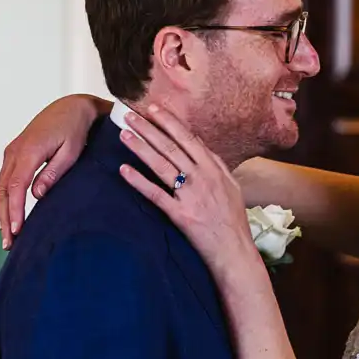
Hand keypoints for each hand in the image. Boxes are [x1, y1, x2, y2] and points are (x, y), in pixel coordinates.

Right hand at [0, 95, 99, 249]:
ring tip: (7, 236)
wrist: (71, 107)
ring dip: (3, 211)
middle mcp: (15, 151)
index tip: (17, 231)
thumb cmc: (75, 129)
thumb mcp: (71, 151)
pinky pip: (5, 180)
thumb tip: (37, 195)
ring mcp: (12, 152)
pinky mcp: (14, 154)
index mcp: (29, 150)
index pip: (16, 186)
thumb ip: (53, 173)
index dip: (15, 211)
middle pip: (4, 190)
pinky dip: (6, 199)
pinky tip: (9, 215)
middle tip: (9, 243)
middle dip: (5, 218)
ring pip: (1, 187)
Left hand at [118, 106, 257, 274]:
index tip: (153, 109)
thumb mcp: (231, 186)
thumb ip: (216, 164)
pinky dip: (138, 181)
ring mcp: (189, 195)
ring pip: (161, 165)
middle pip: (171, 147)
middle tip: (129, 115)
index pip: (188, 139)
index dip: (169, 122)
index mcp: (214, 169)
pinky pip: (155, 194)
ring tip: (124, 135)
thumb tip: (201, 146)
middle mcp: (201, 177)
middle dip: (149, 129)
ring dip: (141, 148)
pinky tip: (123, 170)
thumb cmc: (233, 219)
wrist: (234, 250)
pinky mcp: (179, 214)